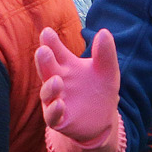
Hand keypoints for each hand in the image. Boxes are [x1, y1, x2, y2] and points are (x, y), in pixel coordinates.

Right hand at [36, 27, 125, 151]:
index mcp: (66, 65)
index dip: (51, 42)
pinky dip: (54, 110)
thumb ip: (105, 53)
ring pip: (47, 93)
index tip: (47, 32)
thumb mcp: (108, 70)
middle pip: (47, 69)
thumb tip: (104, 32)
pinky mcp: (59, 120)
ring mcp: (55, 100)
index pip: (55, 50)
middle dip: (43, 60)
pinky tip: (60, 104)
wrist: (103, 119)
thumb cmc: (100, 89)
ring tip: (57, 80)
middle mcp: (57, 81)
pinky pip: (52, 116)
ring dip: (50, 87)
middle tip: (43, 50)